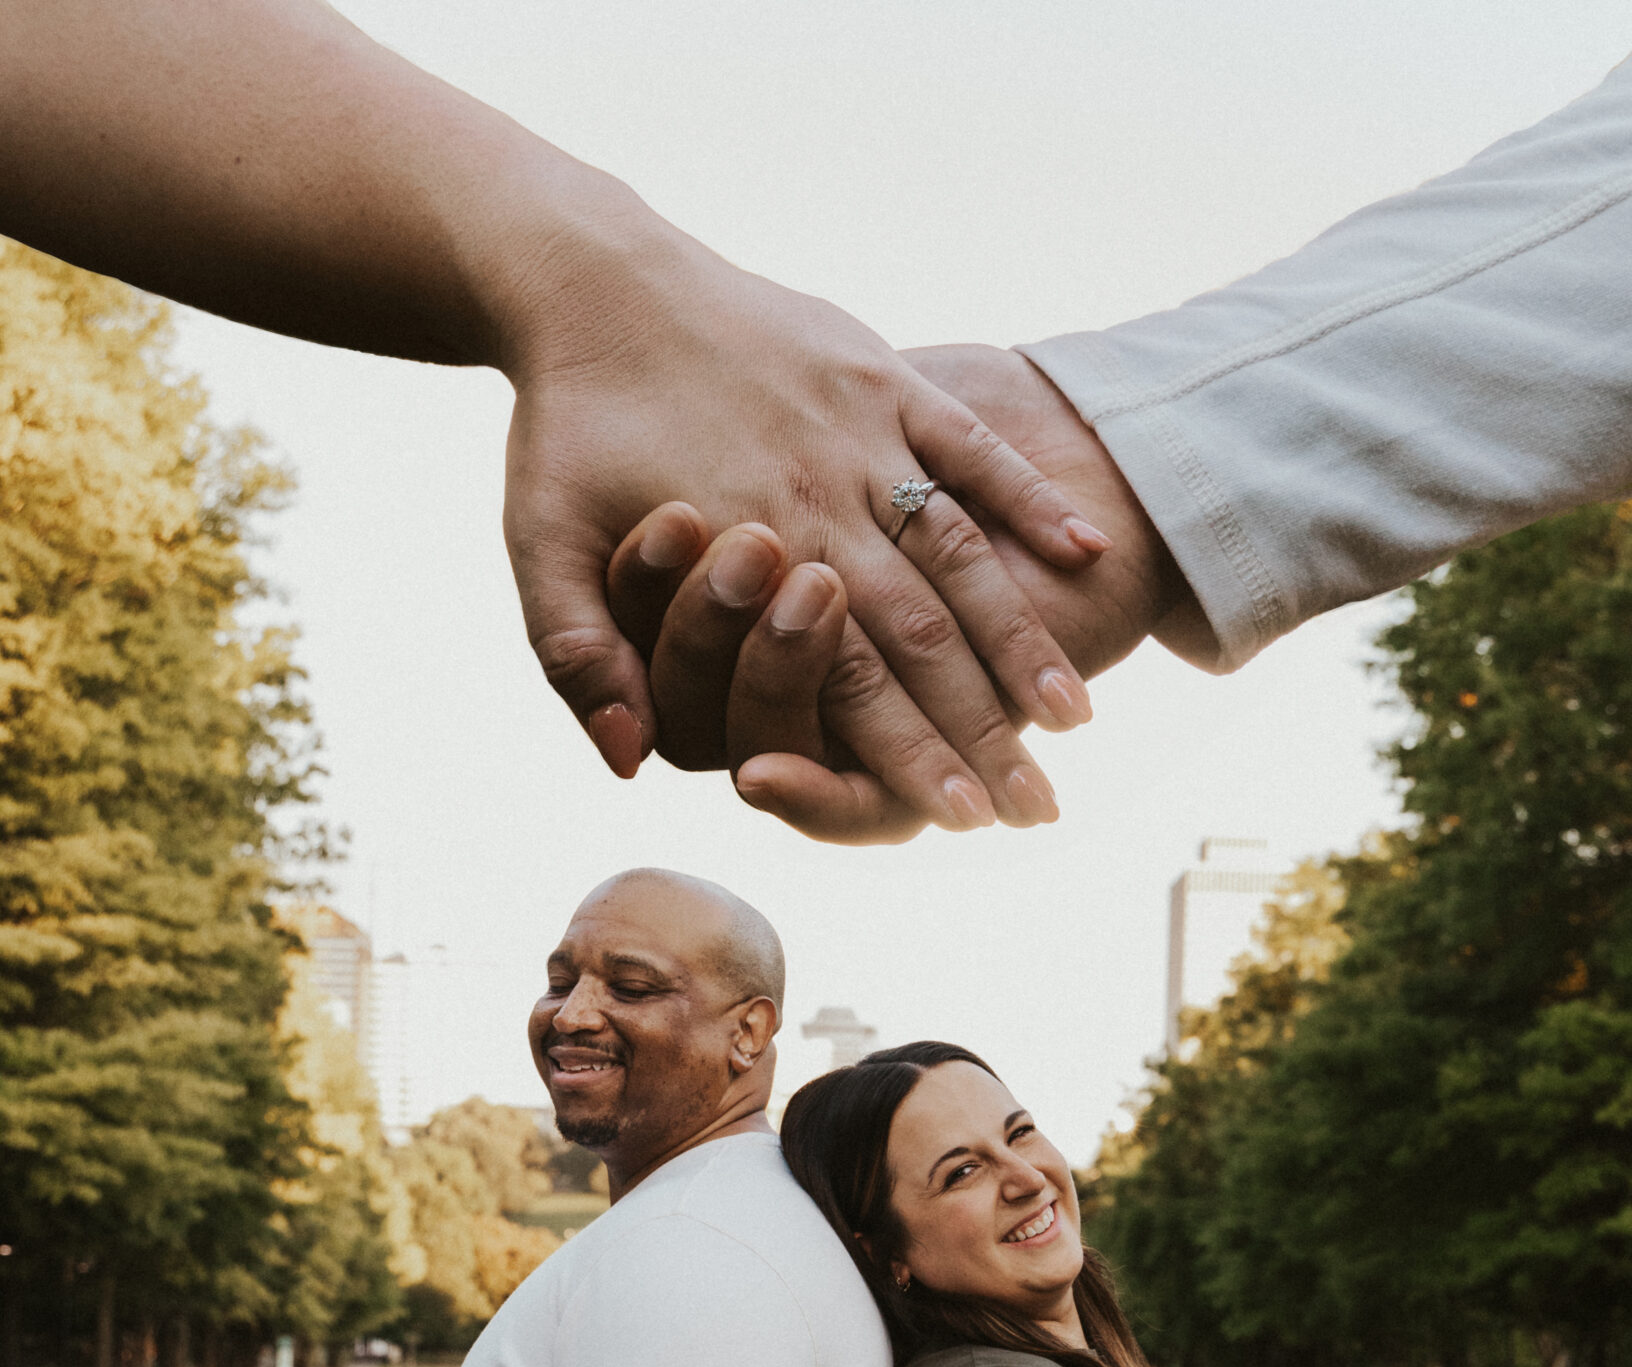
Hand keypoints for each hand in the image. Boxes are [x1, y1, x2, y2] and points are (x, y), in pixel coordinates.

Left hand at [499, 229, 1109, 832]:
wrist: (593, 272)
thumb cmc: (564, 421)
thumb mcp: (540, 540)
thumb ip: (580, 654)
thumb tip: (631, 761)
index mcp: (749, 550)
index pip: (848, 680)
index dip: (908, 755)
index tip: (966, 820)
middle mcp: (820, 499)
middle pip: (925, 637)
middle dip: (986, 729)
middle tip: (1040, 808)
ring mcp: (862, 434)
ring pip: (960, 553)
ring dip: (1021, 638)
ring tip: (1074, 718)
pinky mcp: (883, 378)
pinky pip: (967, 445)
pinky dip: (1027, 499)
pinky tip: (1083, 552)